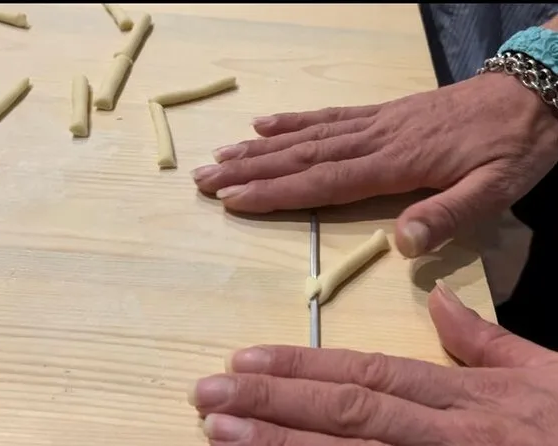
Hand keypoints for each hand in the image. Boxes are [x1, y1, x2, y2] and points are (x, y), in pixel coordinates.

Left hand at [188, 282, 557, 445]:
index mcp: (461, 397)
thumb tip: (438, 297)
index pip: (365, 372)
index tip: (246, 359)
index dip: (302, 366)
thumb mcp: (544, 374)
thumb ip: (484, 340)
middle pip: (344, 412)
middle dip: (271, 402)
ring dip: (278, 445)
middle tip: (207, 393)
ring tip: (218, 432)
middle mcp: (442, 435)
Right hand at [191, 73, 557, 256]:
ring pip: (306, 135)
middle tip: (203, 178)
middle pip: (301, 157)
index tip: (232, 198)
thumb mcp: (497, 189)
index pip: (323, 182)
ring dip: (259, 148)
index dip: (275, 192)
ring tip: (220, 156)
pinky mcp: (382, 112)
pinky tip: (266, 125)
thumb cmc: (515, 147)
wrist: (536, 92)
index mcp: (396, 164)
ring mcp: (375, 122)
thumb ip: (448, 215)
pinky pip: (328, 116)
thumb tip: (400, 244)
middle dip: (249, 170)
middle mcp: (374, 139)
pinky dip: (293, 121)